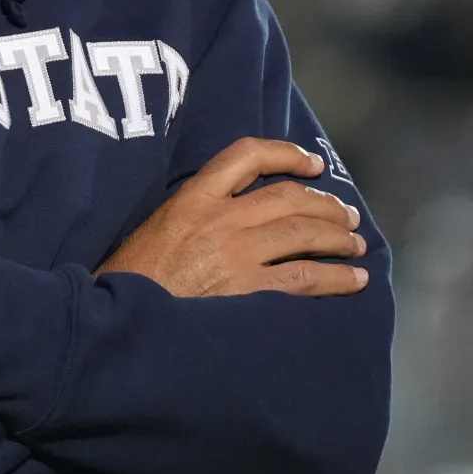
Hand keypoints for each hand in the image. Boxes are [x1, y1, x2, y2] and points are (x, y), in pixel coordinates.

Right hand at [98, 137, 369, 297]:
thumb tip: (236, 213)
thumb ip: (193, 214)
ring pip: (303, 234)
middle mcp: (218, 218)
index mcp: (191, 197)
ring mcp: (234, 254)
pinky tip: (355, 280)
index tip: (312, 163)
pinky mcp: (246, 291)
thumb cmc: (129, 279)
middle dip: (325, 204)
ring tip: (356, 244)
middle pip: (288, 197)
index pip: (246, 155)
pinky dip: (337, 277)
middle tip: (347, 215)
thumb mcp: (155, 228)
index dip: (286, 153)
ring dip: (338, 237)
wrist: (115, 320)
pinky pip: (305, 277)